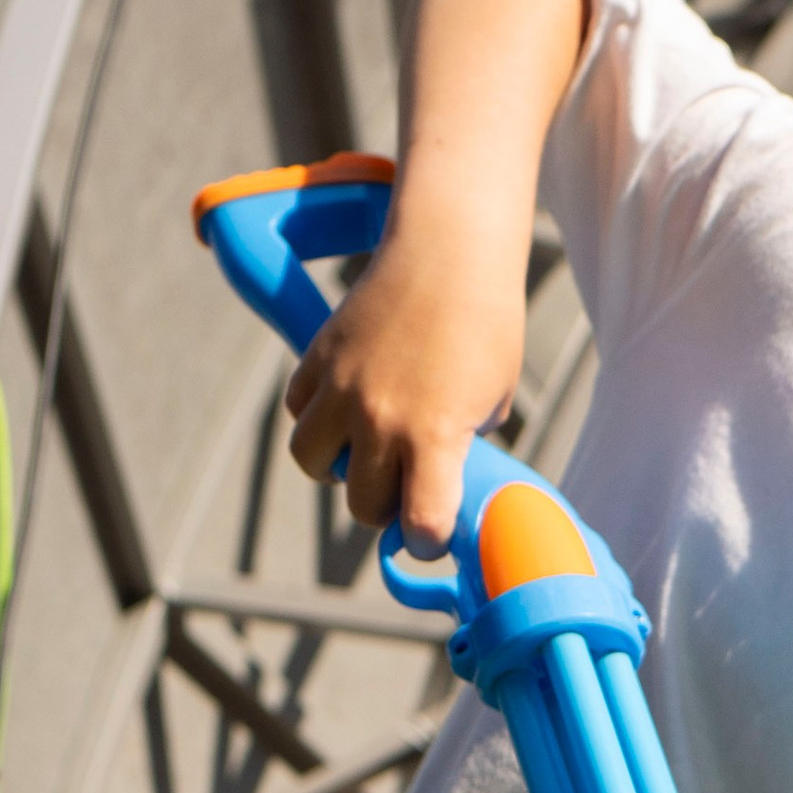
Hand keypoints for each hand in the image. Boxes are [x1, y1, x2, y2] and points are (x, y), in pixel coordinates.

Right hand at [283, 220, 523, 550]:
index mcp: (433, 436)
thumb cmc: (485, 327)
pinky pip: (299, 414)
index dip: (428, 539)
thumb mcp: (492, 400)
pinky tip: (348, 406)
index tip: (434, 528)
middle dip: (385, 503)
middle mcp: (380, 419)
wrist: (450, 253)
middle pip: (364, 505)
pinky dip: (318, 421)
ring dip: (340, 466)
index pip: (420, 524)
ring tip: (368, 445)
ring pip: (314, 463)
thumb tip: (432, 482)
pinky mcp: (317, 359)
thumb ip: (459, 448)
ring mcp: (342, 389)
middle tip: (406, 480)